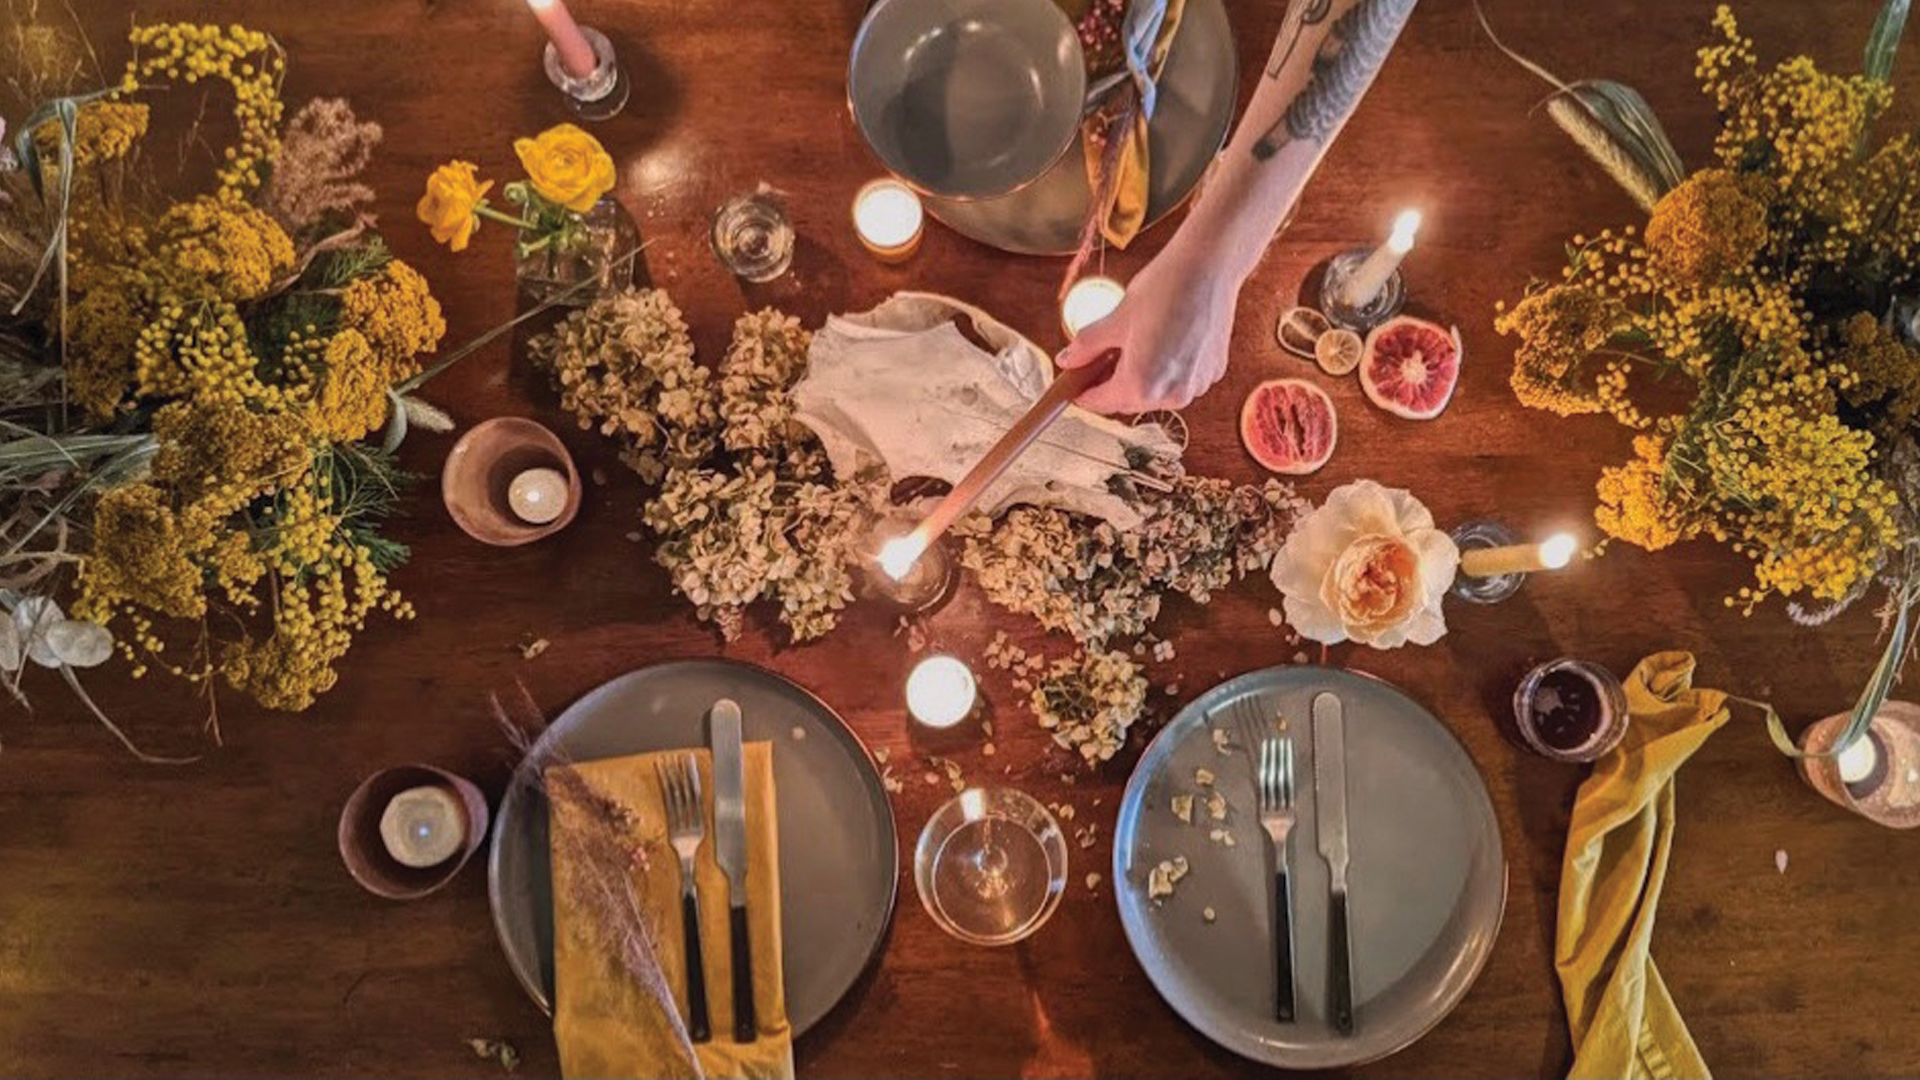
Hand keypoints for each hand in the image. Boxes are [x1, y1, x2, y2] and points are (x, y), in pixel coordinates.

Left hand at [1055, 241, 1242, 414]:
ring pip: (1156, 394)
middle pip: (1129, 402)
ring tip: (1134, 345)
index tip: (1073, 384)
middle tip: (1099, 358)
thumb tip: (1067, 360)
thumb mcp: (1116, 319)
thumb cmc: (1164, 288)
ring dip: (1140, 378)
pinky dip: (1166, 370)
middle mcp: (1172, 395)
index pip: (1100, 403)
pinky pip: (1179, 381)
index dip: (1082, 393)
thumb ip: (1086, 346)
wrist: (1209, 266)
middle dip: (1110, 384)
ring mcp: (1196, 386)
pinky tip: (1162, 342)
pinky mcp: (1212, 372)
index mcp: (1142, 385)